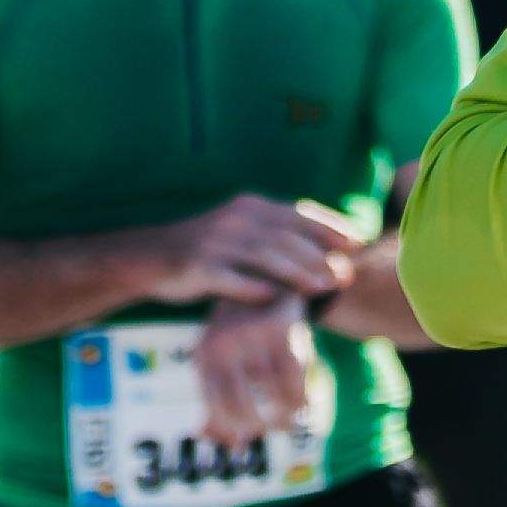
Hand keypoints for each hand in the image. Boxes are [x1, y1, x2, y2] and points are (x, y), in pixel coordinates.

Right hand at [165, 193, 362, 305]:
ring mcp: (216, 243)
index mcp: (250, 206)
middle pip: (286, 237)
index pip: (298, 213)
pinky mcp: (199, 267)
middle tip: (345, 274)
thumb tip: (325, 248)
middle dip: (320, 255)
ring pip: (265, 257)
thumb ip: (276, 236)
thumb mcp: (241, 231)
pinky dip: (255, 288)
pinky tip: (275, 300)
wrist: (150, 257)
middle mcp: (235, 220)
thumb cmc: (207, 249)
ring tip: (323, 287)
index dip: (330, 227)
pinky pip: (232, 279)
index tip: (357, 242)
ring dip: (298, 272)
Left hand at [192, 298, 316, 447]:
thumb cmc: (240, 330)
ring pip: (274, 397)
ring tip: (288, 423)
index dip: (231, 431)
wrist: (265, 275)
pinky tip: (303, 403)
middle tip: (269, 431)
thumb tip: (215, 439)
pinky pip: (297, 378)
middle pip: (242, 408)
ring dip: (285, 418)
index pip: (215, 409)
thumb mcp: (218, 357)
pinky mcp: (282, 329)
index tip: (244, 441)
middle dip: (259, 428)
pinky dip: (302, 398)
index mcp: (204, 356)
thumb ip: (214, 398)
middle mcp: (224, 347)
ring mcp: (253, 338)